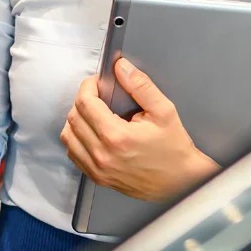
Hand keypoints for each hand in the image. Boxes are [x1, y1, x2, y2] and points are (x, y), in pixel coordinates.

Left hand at [61, 58, 218, 200]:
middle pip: (73, 117)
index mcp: (117, 136)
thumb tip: (121, 68)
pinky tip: (92, 133)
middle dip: (83, 100)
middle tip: (98, 96)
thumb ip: (141, 86)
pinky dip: (76, 139)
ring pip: (68, 136)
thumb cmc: (174, 150)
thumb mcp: (164, 111)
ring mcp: (97, 169)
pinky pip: (73, 154)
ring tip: (94, 114)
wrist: (181, 183)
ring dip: (76, 120)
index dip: (88, 87)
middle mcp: (102, 154)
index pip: (85, 103)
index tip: (96, 82)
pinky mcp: (97, 177)